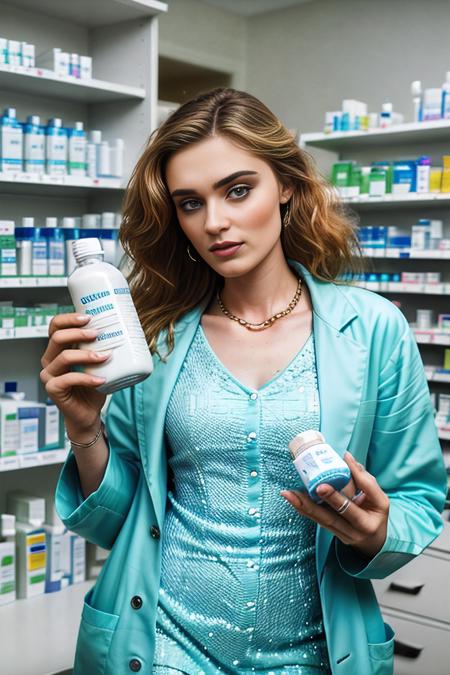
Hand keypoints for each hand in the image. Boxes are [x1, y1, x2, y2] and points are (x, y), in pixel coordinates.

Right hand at [40, 312, 109, 435]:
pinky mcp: (53, 389)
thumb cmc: (94, 385)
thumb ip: (103, 347)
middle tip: (97, 333)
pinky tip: (101, 379)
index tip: (89, 317)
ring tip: (105, 356)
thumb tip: (126, 329)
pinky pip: (68, 379)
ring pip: (64, 356)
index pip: (55, 326)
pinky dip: (87, 378)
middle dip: (78, 332)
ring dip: (86, 355)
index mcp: (58, 348)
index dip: (69, 319)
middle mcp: (50, 359)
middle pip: (57, 337)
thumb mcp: (100, 362)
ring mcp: (49, 374)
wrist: (89, 412)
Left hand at [281, 451, 388, 558]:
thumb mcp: (380, 500)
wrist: (374, 543)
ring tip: (288, 494)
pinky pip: (316, 520)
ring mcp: (339, 534)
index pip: (350, 508)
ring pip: (319, 520)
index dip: (336, 497)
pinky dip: (304, 509)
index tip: (322, 484)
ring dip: (302, 506)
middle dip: (312, 505)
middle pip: (329, 518)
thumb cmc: (376, 515)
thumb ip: (365, 479)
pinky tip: (293, 499)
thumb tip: (347, 457)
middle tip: (297, 492)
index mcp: (366, 523)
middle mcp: (351, 532)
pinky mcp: (331, 532)